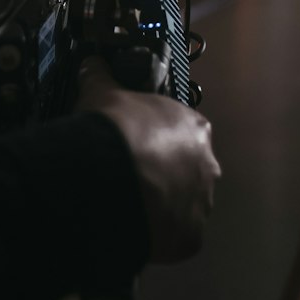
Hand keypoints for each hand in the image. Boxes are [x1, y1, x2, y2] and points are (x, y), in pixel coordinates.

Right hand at [76, 56, 219, 262]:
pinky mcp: (192, 237)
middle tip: (133, 175)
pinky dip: (159, 235)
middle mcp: (208, 165)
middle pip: (189, 170)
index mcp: (194, 128)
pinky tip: (134, 226)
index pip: (183, 131)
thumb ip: (101, 76)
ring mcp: (202, 204)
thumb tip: (91, 62)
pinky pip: (176, 237)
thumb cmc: (115, 130)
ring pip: (185, 206)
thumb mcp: (104, 93)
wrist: (110, 181)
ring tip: (130, 202)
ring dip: (164, 205)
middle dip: (165, 173)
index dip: (159, 138)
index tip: (138, 143)